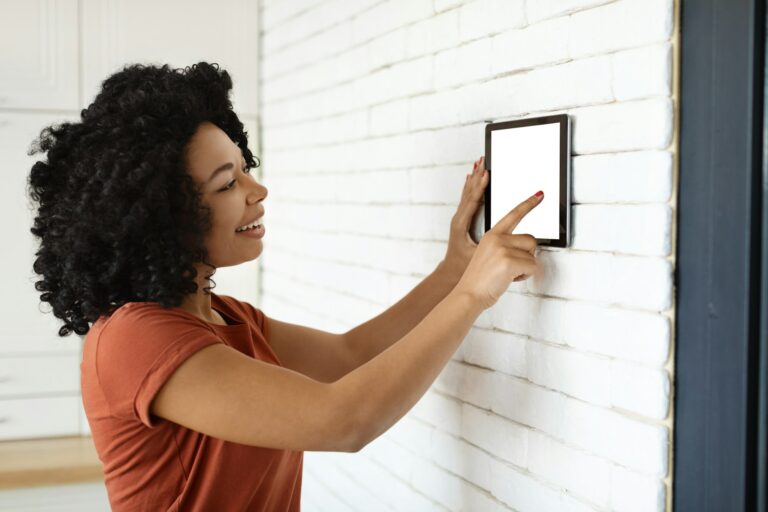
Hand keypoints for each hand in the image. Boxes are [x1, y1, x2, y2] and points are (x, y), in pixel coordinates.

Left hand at [441, 156, 488, 279]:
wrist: (450, 273)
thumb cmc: (464, 266)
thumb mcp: (477, 255)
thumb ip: (487, 246)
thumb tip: (502, 238)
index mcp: (461, 224)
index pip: (472, 201)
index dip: (480, 187)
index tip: (487, 173)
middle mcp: (458, 218)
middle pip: (469, 191)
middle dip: (477, 175)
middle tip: (483, 160)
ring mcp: (459, 218)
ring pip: (468, 192)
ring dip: (474, 177)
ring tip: (479, 163)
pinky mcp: (462, 219)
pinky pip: (468, 198)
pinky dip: (472, 186)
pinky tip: (472, 179)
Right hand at [454, 191, 543, 309]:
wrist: (469, 294)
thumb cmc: (479, 280)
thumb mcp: (489, 255)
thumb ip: (505, 246)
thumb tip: (527, 247)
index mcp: (492, 235)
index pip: (513, 215)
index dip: (528, 204)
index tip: (540, 194)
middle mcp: (497, 238)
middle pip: (531, 239)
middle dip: (527, 255)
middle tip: (512, 267)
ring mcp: (503, 248)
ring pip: (533, 254)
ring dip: (526, 267)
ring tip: (508, 273)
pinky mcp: (509, 261)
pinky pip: (533, 267)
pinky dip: (525, 276)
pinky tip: (510, 279)